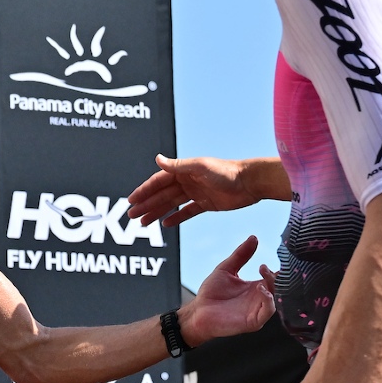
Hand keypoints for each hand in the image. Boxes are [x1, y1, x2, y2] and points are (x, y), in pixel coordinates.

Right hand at [127, 154, 256, 226]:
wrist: (250, 182)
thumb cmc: (227, 171)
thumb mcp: (200, 167)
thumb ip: (177, 165)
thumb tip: (157, 158)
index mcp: (183, 171)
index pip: (158, 182)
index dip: (144, 191)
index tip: (131, 200)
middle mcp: (188, 181)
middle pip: (162, 194)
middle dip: (146, 205)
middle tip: (132, 216)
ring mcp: (196, 193)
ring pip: (171, 204)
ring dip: (156, 212)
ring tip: (143, 223)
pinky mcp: (206, 204)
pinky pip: (187, 212)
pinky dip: (176, 217)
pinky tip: (165, 224)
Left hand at [179, 236, 275, 346]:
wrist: (198, 311)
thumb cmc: (211, 293)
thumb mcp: (226, 269)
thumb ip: (240, 255)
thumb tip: (254, 237)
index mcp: (255, 287)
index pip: (273, 278)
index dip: (276, 269)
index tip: (270, 261)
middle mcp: (258, 299)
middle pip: (277, 288)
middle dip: (274, 277)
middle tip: (263, 268)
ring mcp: (257, 311)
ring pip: (275, 300)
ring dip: (272, 287)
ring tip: (262, 278)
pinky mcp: (252, 322)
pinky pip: (267, 313)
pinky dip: (268, 302)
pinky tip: (262, 291)